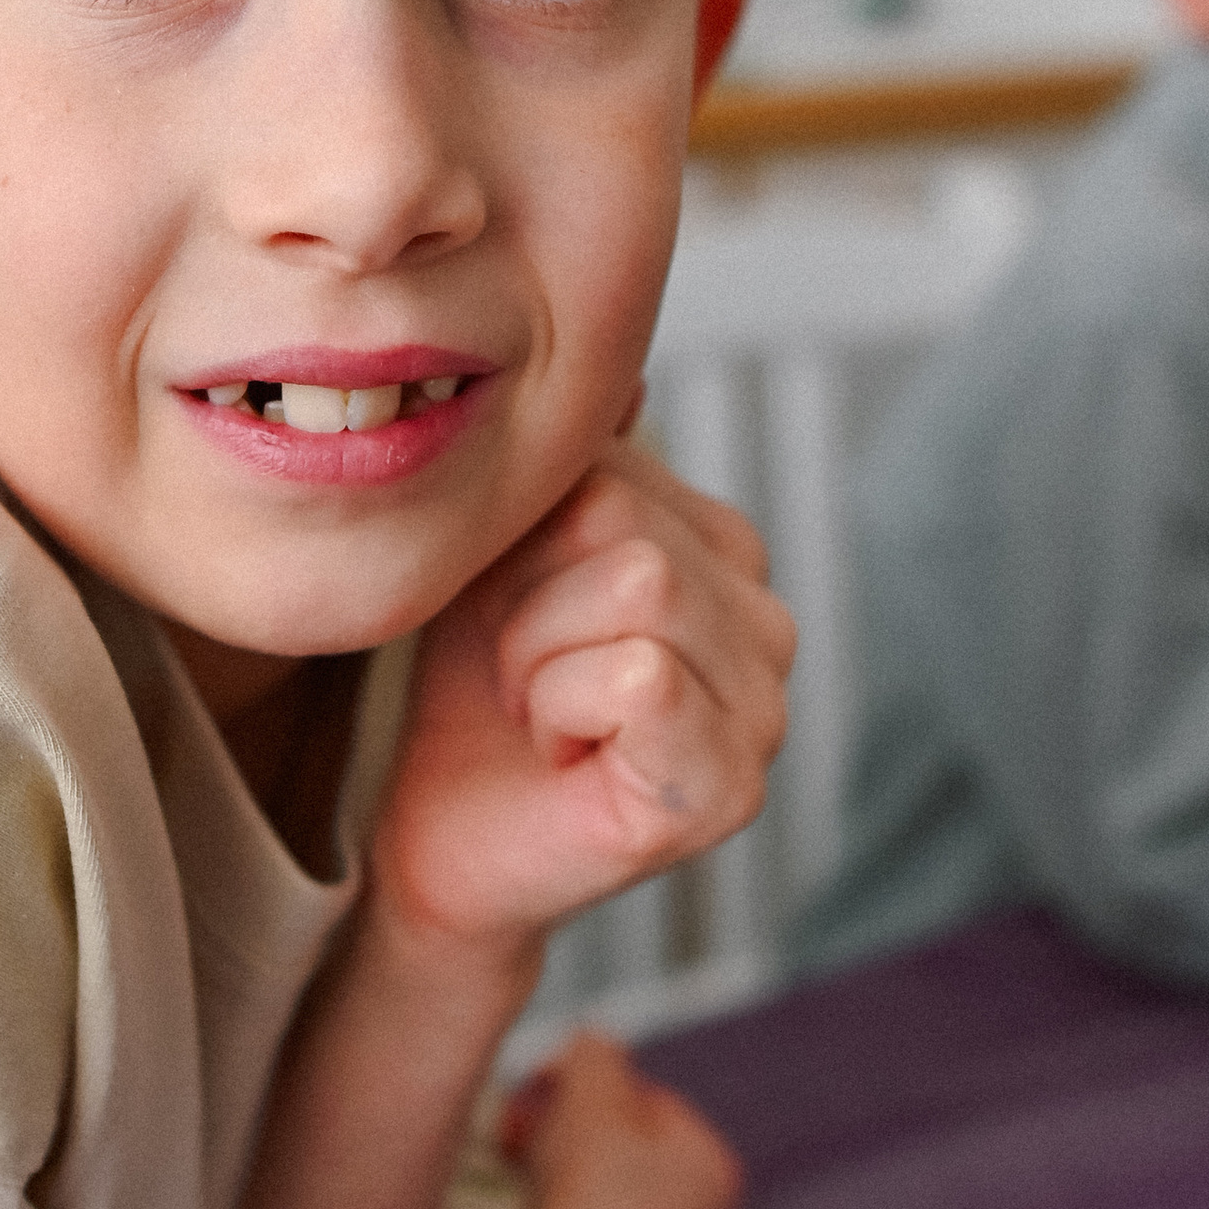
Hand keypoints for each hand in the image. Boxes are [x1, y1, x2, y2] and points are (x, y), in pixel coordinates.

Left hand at [371, 442, 794, 947]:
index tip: (508, 614)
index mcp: (726, 556)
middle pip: (625, 521)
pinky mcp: (730, 785)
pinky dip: (559, 708)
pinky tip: (560, 753)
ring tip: (536, 709)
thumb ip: (575, 470)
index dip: (524, 539)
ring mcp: (763, 711)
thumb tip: (625, 369)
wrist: (440, 839)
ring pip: (637, 584)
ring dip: (535, 654)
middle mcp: (767, 626)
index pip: (615, 471)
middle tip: (516, 676)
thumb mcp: (512, 554)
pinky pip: (638, 675)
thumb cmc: (472, 701)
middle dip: (523, 597)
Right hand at [464, 1031, 743, 1208]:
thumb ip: (594, 1055)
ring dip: (562, 1187)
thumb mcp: (589, 1094)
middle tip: (518, 1135)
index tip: (535, 1091)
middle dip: (569, 1137)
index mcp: (714, 1166)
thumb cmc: (589, 1199)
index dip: (585, 1087)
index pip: (649, 1100)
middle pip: (630, 1157)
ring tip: (515, 1181)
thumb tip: (593, 1045)